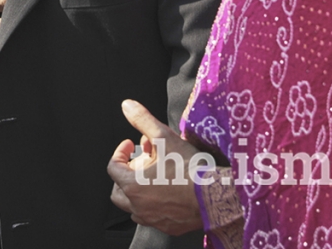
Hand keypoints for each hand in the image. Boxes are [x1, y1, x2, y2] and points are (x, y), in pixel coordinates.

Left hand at [106, 100, 202, 235]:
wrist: (217, 195)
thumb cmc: (190, 168)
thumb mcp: (164, 137)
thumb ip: (143, 120)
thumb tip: (127, 105)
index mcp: (133, 186)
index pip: (113, 168)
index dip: (120, 152)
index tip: (130, 144)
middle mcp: (139, 207)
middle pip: (118, 191)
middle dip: (126, 174)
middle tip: (140, 162)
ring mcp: (154, 219)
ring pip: (134, 207)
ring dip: (137, 192)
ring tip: (152, 177)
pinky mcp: (170, 227)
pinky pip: (152, 218)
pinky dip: (152, 206)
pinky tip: (166, 193)